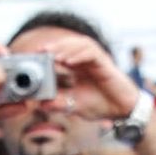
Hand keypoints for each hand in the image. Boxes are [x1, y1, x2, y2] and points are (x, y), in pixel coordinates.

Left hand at [22, 31, 138, 122]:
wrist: (121, 109)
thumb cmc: (100, 105)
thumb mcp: (74, 105)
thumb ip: (59, 103)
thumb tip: (41, 104)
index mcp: (77, 67)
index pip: (61, 54)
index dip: (48, 53)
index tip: (34, 57)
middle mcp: (86, 60)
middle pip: (68, 45)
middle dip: (54, 46)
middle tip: (39, 51)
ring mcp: (96, 59)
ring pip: (79, 44)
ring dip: (65, 48)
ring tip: (52, 55)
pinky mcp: (104, 62)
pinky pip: (91, 53)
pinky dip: (78, 55)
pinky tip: (68, 61)